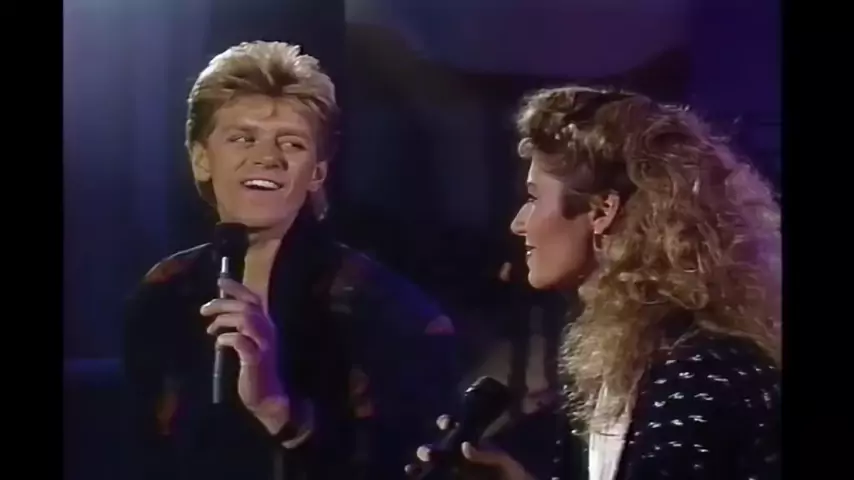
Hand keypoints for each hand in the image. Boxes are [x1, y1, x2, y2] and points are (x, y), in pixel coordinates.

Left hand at [201, 278, 288, 431]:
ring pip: (246, 319)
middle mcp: (268, 331)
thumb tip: (220, 313)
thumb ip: (241, 329)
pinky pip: (240, 341)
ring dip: (224, 320)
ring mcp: (264, 345)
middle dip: (222, 304)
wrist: (269, 399)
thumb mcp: (250, 344)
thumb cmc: (256, 372)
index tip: (220, 281)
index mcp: (266, 326)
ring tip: (211, 329)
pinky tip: (219, 344)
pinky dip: (226, 338)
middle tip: (204, 310)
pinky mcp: (256, 359)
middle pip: (246, 307)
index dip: (237, 288)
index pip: (253, 299)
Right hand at [405, 415, 536, 479]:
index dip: (446, 423)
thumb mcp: (503, 461)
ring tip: (411, 468)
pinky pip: (434, 478)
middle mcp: (458, 456)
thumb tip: (465, 446)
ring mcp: (454, 471)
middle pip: (437, 450)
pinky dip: (423, 476)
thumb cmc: (512, 473)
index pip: (454, 428)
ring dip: (419, 466)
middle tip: (427, 454)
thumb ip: (487, 453)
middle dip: (428, 451)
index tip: (445, 423)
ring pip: (431, 467)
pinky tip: (415, 476)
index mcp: (470, 444)